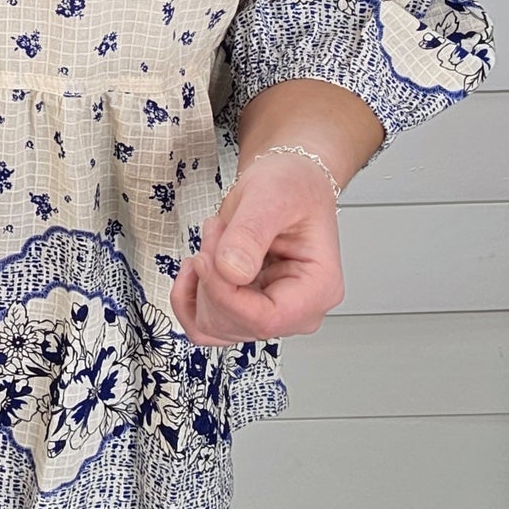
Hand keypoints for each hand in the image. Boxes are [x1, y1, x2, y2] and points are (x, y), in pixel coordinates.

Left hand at [171, 150, 344, 345]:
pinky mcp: (246, 310)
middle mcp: (299, 310)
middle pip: (236, 323)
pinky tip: (198, 265)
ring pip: (214, 326)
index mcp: (318, 287)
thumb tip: (231, 271)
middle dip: (211, 277)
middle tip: (216, 231)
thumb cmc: (292, 186)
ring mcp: (271, 313)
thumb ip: (250, 232)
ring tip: (215, 240)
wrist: (285, 182)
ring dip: (200, 282)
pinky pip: (204, 324)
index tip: (205, 259)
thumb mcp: (271, 196)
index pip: (266, 319)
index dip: (224, 295)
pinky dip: (189, 298)